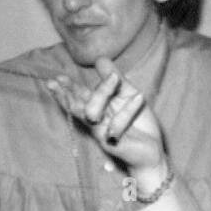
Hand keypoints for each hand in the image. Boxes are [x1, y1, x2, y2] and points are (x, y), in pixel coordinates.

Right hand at [47, 57, 166, 188]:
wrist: (154, 151)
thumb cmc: (139, 125)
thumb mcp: (128, 95)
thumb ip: (115, 79)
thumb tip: (100, 58)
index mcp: (98, 109)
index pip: (78, 97)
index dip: (66, 88)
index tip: (56, 78)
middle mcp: (96, 122)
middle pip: (78, 107)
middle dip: (66, 94)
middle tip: (58, 80)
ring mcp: (103, 134)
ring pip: (93, 114)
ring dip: (102, 93)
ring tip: (114, 78)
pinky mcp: (114, 144)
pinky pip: (116, 125)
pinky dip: (128, 110)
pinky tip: (139, 97)